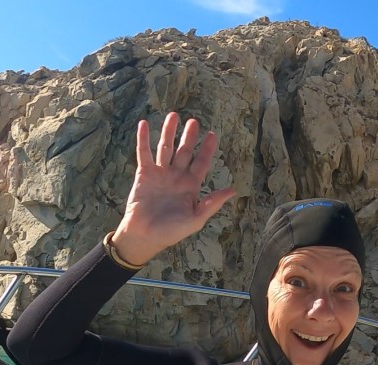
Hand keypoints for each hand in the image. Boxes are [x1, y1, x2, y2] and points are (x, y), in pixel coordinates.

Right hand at [111, 112, 234, 264]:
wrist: (145, 236)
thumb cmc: (171, 231)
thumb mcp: (195, 219)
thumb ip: (212, 203)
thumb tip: (233, 190)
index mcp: (191, 186)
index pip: (201, 163)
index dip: (207, 149)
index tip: (212, 135)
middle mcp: (176, 177)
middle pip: (184, 151)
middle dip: (189, 137)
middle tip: (194, 122)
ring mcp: (160, 174)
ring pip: (166, 148)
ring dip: (169, 132)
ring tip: (174, 115)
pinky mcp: (144, 174)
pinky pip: (144, 153)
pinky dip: (144, 139)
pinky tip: (145, 124)